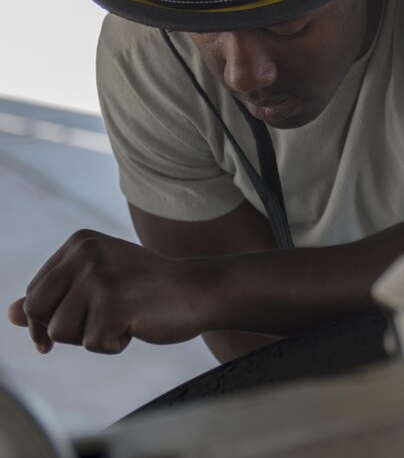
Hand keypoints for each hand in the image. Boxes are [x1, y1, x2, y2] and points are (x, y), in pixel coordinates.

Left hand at [7, 229, 212, 353]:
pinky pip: (92, 344)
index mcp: (79, 243)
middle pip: (37, 311)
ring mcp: (100, 277)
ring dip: (92, 337)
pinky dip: (114, 345)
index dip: (46, 318)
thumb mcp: (98, 285)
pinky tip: (136, 325)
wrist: (200, 289)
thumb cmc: (148, 290)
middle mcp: (86, 253)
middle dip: (61, 329)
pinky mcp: (115, 302)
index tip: (73, 325)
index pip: (35, 292)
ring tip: (123, 318)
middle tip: (97, 325)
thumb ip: (56, 297)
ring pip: (61, 332)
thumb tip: (10, 314)